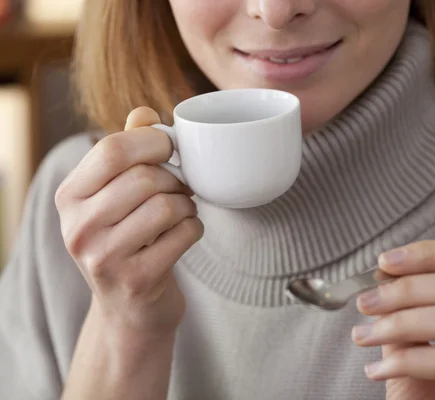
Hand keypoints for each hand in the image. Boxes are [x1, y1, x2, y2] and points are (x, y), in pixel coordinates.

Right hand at [55, 107, 202, 336]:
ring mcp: (104, 258)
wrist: (130, 308)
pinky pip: (185, 234)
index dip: (152, 142)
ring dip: (187, 205)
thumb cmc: (127, 240)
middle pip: (145, 178)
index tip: (169, 150)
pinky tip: (185, 233)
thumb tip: (144, 114)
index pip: (111, 150)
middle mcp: (78, 227)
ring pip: (167, 206)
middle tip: (180, 188)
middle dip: (175, 179)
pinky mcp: (137, 280)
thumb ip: (128, 151)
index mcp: (69, 197)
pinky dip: (195, 228)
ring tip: (181, 212)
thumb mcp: (116, 195)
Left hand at [352, 239, 434, 399]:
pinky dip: (404, 360)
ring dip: (400, 322)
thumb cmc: (429, 395)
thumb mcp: (416, 343)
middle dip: (406, 289)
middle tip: (365, 303)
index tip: (385, 262)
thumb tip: (385, 273)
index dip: (429, 253)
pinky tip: (377, 370)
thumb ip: (408, 308)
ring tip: (364, 336)